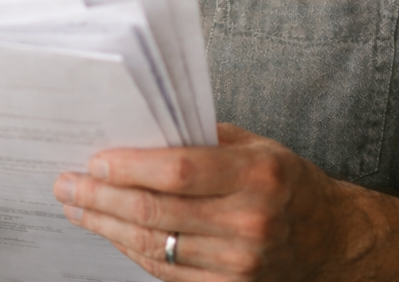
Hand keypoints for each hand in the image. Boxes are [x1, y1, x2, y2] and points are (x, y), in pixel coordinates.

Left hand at [52, 123, 398, 281]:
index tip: (93, 159)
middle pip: (155, 213)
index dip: (129, 166)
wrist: (331, 238)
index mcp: (257, 175)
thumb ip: (201, 140)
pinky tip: (109, 231)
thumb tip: (137, 131)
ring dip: (104, 226)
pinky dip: (130, 250)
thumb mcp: (255, 145)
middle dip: (100, 197)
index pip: (178, 170)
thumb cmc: (286, 181)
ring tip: (77, 206)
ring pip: (152, 247)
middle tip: (66, 183)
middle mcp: (248, 222)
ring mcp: (238, 262)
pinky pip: (164, 272)